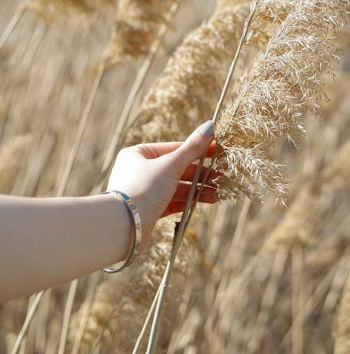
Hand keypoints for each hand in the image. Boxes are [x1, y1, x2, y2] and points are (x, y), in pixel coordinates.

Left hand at [106, 120, 217, 250]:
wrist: (122, 228)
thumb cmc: (143, 189)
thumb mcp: (171, 165)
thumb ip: (193, 148)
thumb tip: (210, 125)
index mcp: (139, 154)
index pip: (175, 148)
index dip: (199, 149)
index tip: (219, 150)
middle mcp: (139, 171)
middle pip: (177, 168)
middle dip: (201, 174)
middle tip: (222, 176)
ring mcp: (144, 191)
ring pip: (176, 186)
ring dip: (197, 189)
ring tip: (217, 193)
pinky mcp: (148, 210)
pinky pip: (172, 201)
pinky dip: (188, 201)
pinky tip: (204, 201)